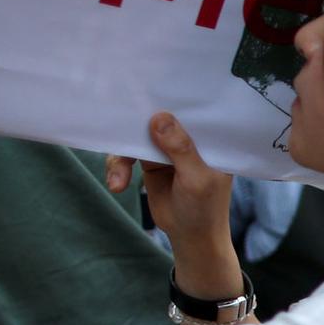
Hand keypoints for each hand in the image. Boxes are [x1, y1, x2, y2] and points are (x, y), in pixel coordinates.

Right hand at [106, 112, 238, 297]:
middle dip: (134, 121)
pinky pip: (127, 153)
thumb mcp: (197, 179)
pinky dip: (117, 166)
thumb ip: (180, 149)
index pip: (192, 109)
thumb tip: (159, 117)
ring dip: (121, 156)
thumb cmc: (204, 208)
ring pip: (136, 136)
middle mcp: (189, 137)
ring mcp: (167, 148)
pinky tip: (116, 184)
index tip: (144, 87)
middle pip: (158, 118)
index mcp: (210, 137)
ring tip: (117, 181)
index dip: (170, 98)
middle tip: (114, 123)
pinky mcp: (150, 160)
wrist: (190, 237)